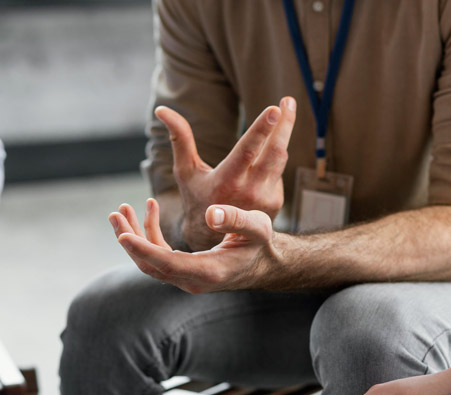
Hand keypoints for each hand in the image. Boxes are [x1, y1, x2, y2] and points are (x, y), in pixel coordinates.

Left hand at [109, 198, 278, 293]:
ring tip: (121, 210)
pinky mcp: (183, 271)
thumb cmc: (261, 243)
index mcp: (209, 272)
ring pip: (150, 262)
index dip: (144, 250)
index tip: (123, 235)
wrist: (264, 264)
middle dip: (129, 240)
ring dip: (134, 236)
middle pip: (151, 266)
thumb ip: (237, 219)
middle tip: (115, 214)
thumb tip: (212, 212)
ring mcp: (186, 278)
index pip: (168, 264)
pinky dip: (149, 235)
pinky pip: (158, 255)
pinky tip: (149, 211)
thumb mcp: (257, 227)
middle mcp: (193, 280)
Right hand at [155, 96, 295, 250]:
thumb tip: (162, 109)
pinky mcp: (275, 202)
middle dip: (284, 124)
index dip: (262, 129)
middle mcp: (249, 191)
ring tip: (288, 108)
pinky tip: (268, 148)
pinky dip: (273, 156)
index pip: (248, 151)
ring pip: (280, 158)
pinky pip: (278, 170)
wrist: (214, 237)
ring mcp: (265, 198)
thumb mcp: (186, 171)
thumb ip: (179, 138)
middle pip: (274, 151)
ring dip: (285, 132)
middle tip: (288, 101)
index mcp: (226, 181)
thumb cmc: (196, 198)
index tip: (274, 109)